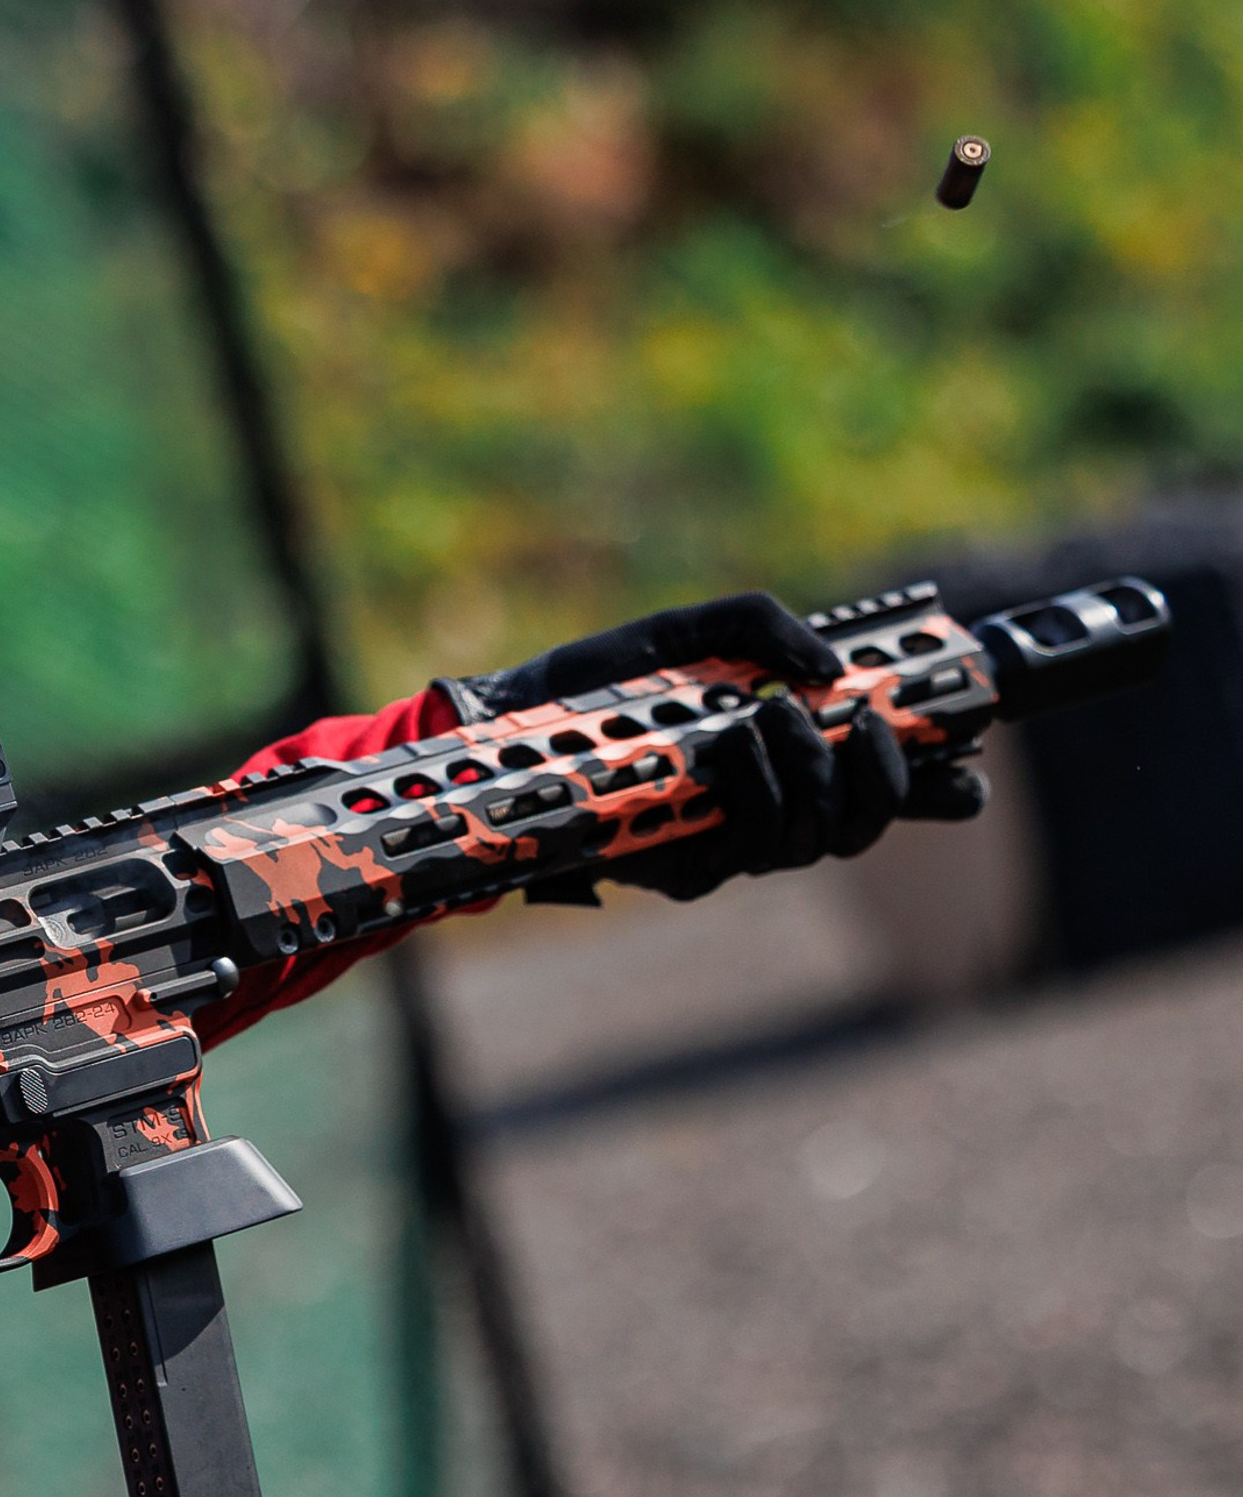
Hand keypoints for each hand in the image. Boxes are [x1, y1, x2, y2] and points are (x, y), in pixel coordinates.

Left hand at [444, 590, 987, 904]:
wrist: (520, 724)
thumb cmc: (607, 681)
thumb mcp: (695, 630)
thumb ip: (767, 628)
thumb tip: (830, 668)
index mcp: (792, 757)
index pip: (890, 785)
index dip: (943, 782)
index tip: (977, 757)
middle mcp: (772, 808)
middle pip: (867, 826)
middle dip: (886, 778)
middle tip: (862, 726)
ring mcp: (731, 845)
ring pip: (816, 841)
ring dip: (813, 776)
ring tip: (771, 721)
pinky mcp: (686, 868)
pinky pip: (750, 850)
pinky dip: (756, 794)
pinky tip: (732, 749)